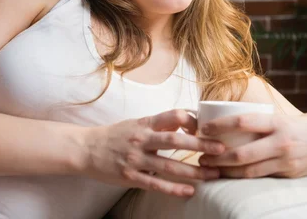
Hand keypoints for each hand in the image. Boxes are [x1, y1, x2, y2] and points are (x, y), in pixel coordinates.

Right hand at [81, 109, 225, 196]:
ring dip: (193, 171)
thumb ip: (160, 123)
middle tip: (221, 150)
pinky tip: (190, 191)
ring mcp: (135, 159)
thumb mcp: (137, 123)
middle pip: (175, 141)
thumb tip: (186, 120)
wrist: (85, 149)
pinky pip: (155, 184)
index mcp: (145, 123)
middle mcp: (141, 139)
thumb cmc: (116, 135)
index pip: (172, 116)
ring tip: (212, 175)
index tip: (206, 128)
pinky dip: (174, 189)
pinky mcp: (130, 177)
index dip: (191, 120)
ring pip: (169, 166)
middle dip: (201, 146)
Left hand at [197, 112, 306, 178]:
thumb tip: (236, 121)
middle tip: (199, 157)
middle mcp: (282, 142)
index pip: (243, 122)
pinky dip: (244, 177)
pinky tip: (231, 177)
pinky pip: (262, 177)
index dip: (220, 126)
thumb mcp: (287, 118)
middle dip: (217, 157)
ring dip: (226, 171)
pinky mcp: (290, 175)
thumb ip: (266, 122)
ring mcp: (286, 161)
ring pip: (249, 170)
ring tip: (209, 170)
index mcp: (279, 122)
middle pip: (242, 153)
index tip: (203, 127)